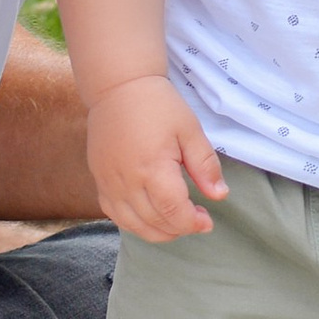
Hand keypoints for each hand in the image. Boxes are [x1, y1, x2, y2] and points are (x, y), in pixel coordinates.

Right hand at [84, 71, 227, 239]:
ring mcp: (109, 183)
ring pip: (132, 225)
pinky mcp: (99, 180)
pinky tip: (150, 217)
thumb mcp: (190, 130)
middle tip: (196, 219)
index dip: (192, 223)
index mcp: (152, 167)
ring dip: (157, 232)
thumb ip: (205, 165)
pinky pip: (115, 214)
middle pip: (154, 222)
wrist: (118, 87)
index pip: (173, 211)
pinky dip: (134, 224)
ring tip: (176, 222)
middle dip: (179, 228)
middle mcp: (126, 181)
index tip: (206, 221)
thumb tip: (219, 196)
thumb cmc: (158, 104)